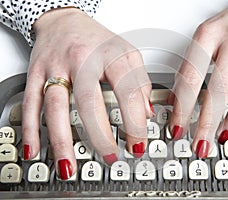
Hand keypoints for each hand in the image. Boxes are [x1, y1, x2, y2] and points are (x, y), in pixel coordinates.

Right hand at [21, 8, 152, 179]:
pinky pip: (31, 102)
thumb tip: (146, 113)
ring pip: (56, 105)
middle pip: (89, 101)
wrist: (64, 21)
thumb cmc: (97, 40)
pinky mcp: (36, 73)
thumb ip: (140, 82)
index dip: (135, 121)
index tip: (138, 142)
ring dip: (62, 139)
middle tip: (110, 157)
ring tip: (69, 165)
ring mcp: (56, 66)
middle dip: (100, 134)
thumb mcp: (127, 55)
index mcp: (109, 55)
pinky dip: (31, 128)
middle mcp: (82, 60)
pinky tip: (35, 148)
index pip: (127, 91)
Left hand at [168, 0, 227, 156]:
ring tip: (223, 135)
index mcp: (209, 33)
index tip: (178, 128)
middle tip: (200, 142)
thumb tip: (174, 100)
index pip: (192, 75)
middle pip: (220, 86)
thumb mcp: (203, 39)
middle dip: (208, 121)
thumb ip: (188, 68)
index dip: (183, 106)